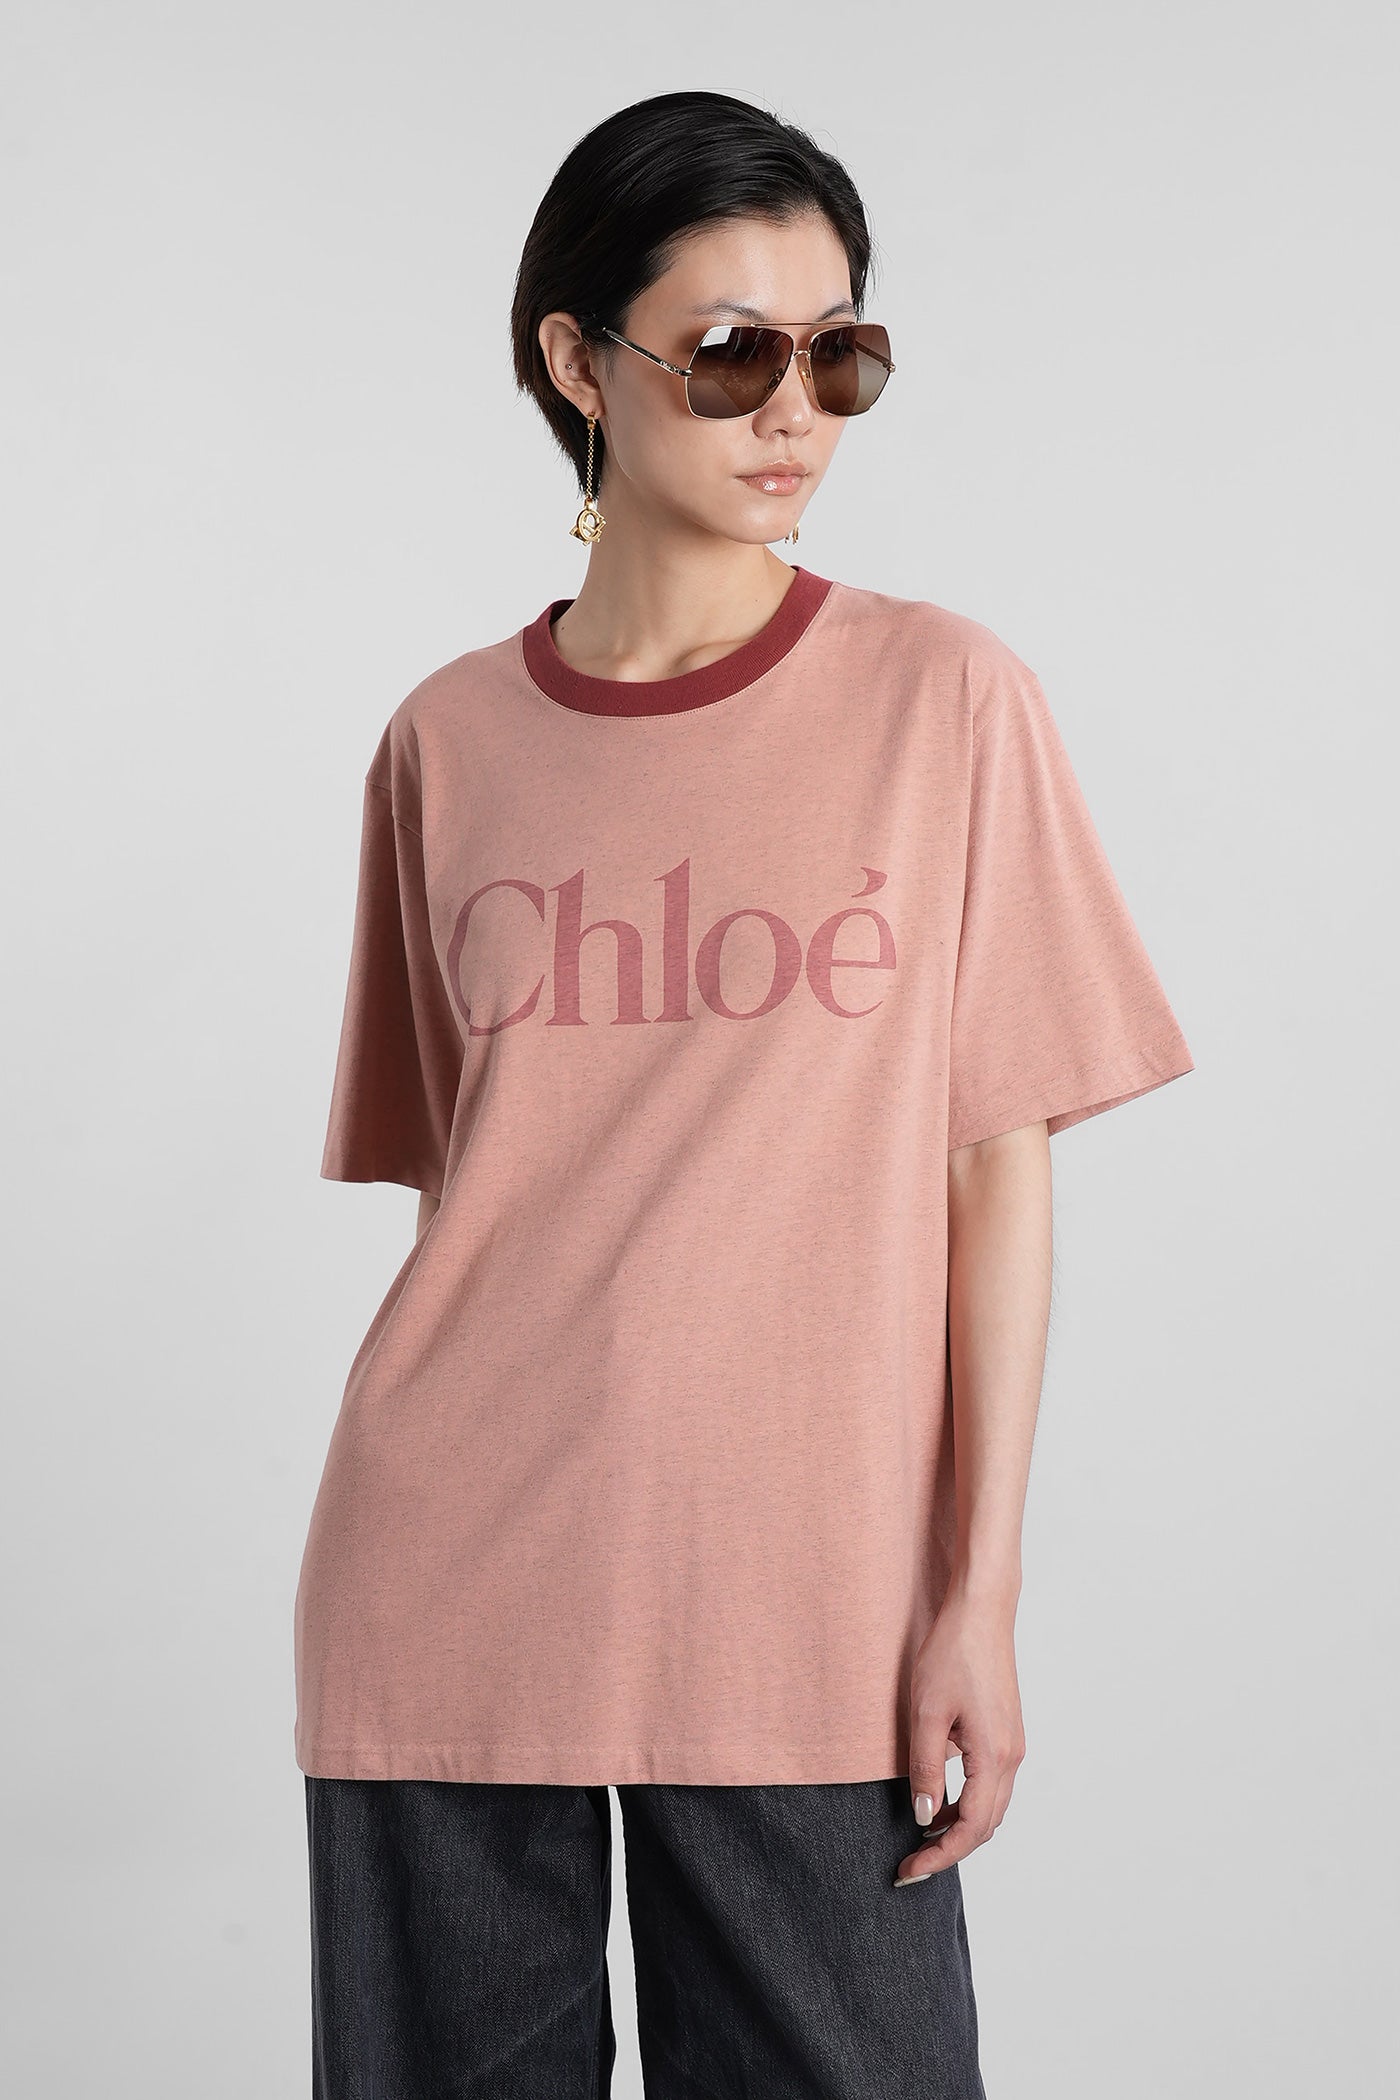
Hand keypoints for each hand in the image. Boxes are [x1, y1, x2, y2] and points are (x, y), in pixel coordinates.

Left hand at [894, 1590, 1024, 1883]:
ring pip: (992, 1807)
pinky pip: (991, 1784)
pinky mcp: (1007, 1733)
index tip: (909, 1871)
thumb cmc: (952, 1653)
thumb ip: (926, 1768)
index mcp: (994, 1756)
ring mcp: (1013, 1745)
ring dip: (961, 1828)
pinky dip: (969, 1804)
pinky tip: (941, 1800)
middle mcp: (1012, 1756)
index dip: (940, 1856)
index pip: (971, 1828)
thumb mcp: (926, 1711)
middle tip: (911, 1864)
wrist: (982, 1611)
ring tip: (922, 1837)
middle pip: (987, 1825)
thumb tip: (925, 1817)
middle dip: (950, 1850)